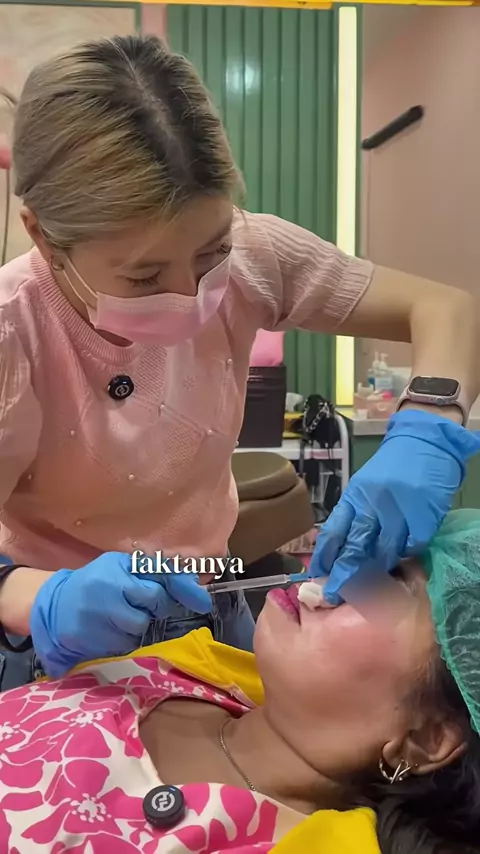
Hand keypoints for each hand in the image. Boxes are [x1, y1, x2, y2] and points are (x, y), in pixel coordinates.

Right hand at [30, 552, 212, 676]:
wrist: (54, 606)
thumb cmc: (96, 583)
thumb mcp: (121, 568)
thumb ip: (153, 572)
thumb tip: (193, 582)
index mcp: (119, 567)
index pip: (161, 575)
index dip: (185, 590)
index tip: (203, 602)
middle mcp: (110, 588)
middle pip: (155, 603)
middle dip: (158, 607)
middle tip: (144, 606)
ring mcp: (99, 616)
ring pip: (141, 627)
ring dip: (138, 626)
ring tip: (121, 617)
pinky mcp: (92, 640)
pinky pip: (124, 645)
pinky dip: (123, 640)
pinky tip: (110, 630)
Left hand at [310, 410, 479, 604]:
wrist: (424, 443)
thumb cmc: (391, 466)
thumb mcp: (363, 486)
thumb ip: (352, 514)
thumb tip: (335, 548)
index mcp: (354, 496)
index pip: (333, 532)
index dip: (324, 557)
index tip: (317, 576)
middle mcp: (372, 505)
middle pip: (354, 547)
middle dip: (343, 575)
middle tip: (335, 594)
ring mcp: (398, 512)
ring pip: (382, 552)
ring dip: (374, 570)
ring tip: (366, 585)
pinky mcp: (421, 518)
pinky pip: (409, 547)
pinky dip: (404, 555)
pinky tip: (399, 559)